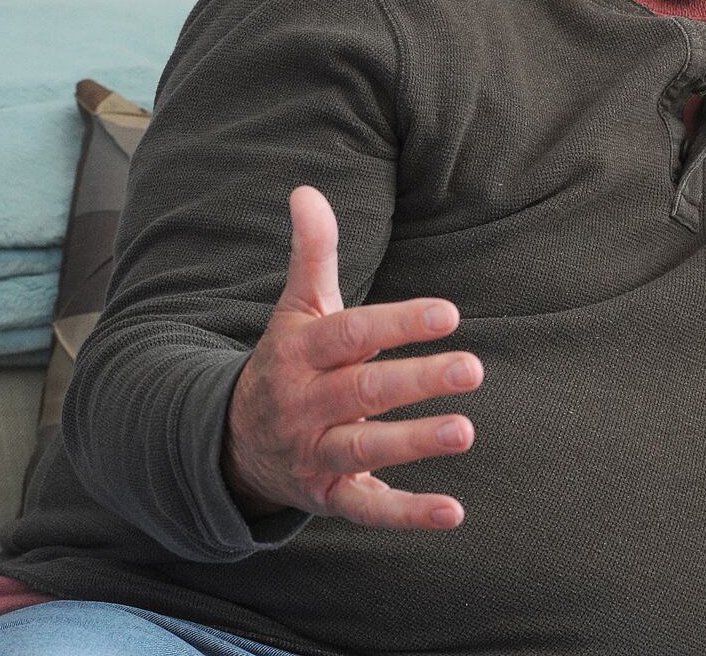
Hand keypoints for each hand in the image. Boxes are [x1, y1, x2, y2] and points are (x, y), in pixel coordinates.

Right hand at [222, 185, 481, 528]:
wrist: (232, 443)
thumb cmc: (288, 361)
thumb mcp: (296, 308)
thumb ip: (311, 252)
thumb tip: (306, 190)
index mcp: (302, 352)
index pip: (352, 334)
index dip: (398, 323)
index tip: (448, 314)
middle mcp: (306, 403)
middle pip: (364, 392)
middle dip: (417, 380)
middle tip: (473, 368)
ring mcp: (317, 453)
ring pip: (366, 449)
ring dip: (415, 442)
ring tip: (466, 431)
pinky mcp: (330, 497)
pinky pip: (369, 509)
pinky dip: (409, 515)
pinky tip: (454, 512)